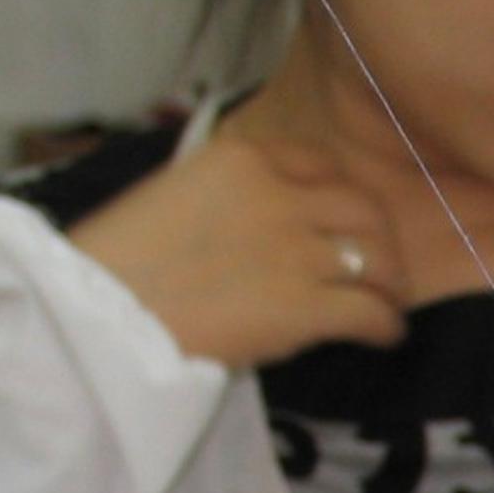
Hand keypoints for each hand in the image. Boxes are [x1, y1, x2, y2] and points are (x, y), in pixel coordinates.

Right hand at [68, 122, 410, 368]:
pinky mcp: (306, 308)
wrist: (102, 316)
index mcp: (241, 158)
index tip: (344, 220)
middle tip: (379, 266)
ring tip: (387, 300)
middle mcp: (279, 195)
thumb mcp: (174, 194)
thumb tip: (265, 217)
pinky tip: (381, 334)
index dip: (342, 196)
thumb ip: (228, 194)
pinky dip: (386, 325)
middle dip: (379, 238)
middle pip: (363, 208)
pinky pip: (372, 312)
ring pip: (378, 258)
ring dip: (390, 281)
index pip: (321, 165)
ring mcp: (297, 251)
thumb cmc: (120, 262)